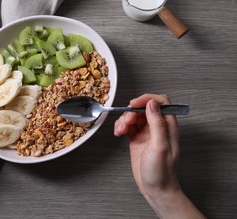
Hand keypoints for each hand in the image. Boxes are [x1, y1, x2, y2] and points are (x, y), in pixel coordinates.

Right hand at [114, 94, 204, 217]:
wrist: (155, 188)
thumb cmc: (161, 171)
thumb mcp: (160, 146)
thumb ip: (157, 123)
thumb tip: (152, 104)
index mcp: (168, 126)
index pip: (161, 102)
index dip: (147, 99)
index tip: (134, 104)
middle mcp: (158, 126)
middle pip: (143, 107)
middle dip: (132, 111)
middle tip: (127, 122)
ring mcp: (147, 132)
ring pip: (134, 115)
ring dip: (124, 119)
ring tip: (120, 130)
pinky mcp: (136, 138)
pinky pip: (128, 125)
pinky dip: (121, 126)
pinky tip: (118, 133)